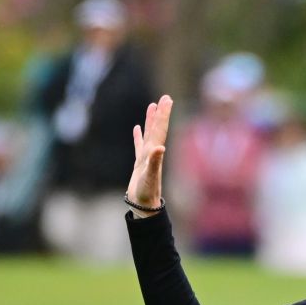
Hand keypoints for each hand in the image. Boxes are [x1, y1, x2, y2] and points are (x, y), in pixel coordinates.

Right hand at [126, 95, 171, 212]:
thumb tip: (160, 147)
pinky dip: (138, 136)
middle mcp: (152, 153)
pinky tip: (138, 128)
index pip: (160, 130)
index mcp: (154, 153)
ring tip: (152, 106)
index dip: (163, 115)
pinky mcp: (139, 163)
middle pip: (157, 129)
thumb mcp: (149, 177)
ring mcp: (146, 157)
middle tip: (164, 98)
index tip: (167, 100)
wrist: (144, 207)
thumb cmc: (147, 193)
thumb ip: (154, 162)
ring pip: (149, 134)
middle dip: (160, 113)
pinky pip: (139, 145)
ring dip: (151, 121)